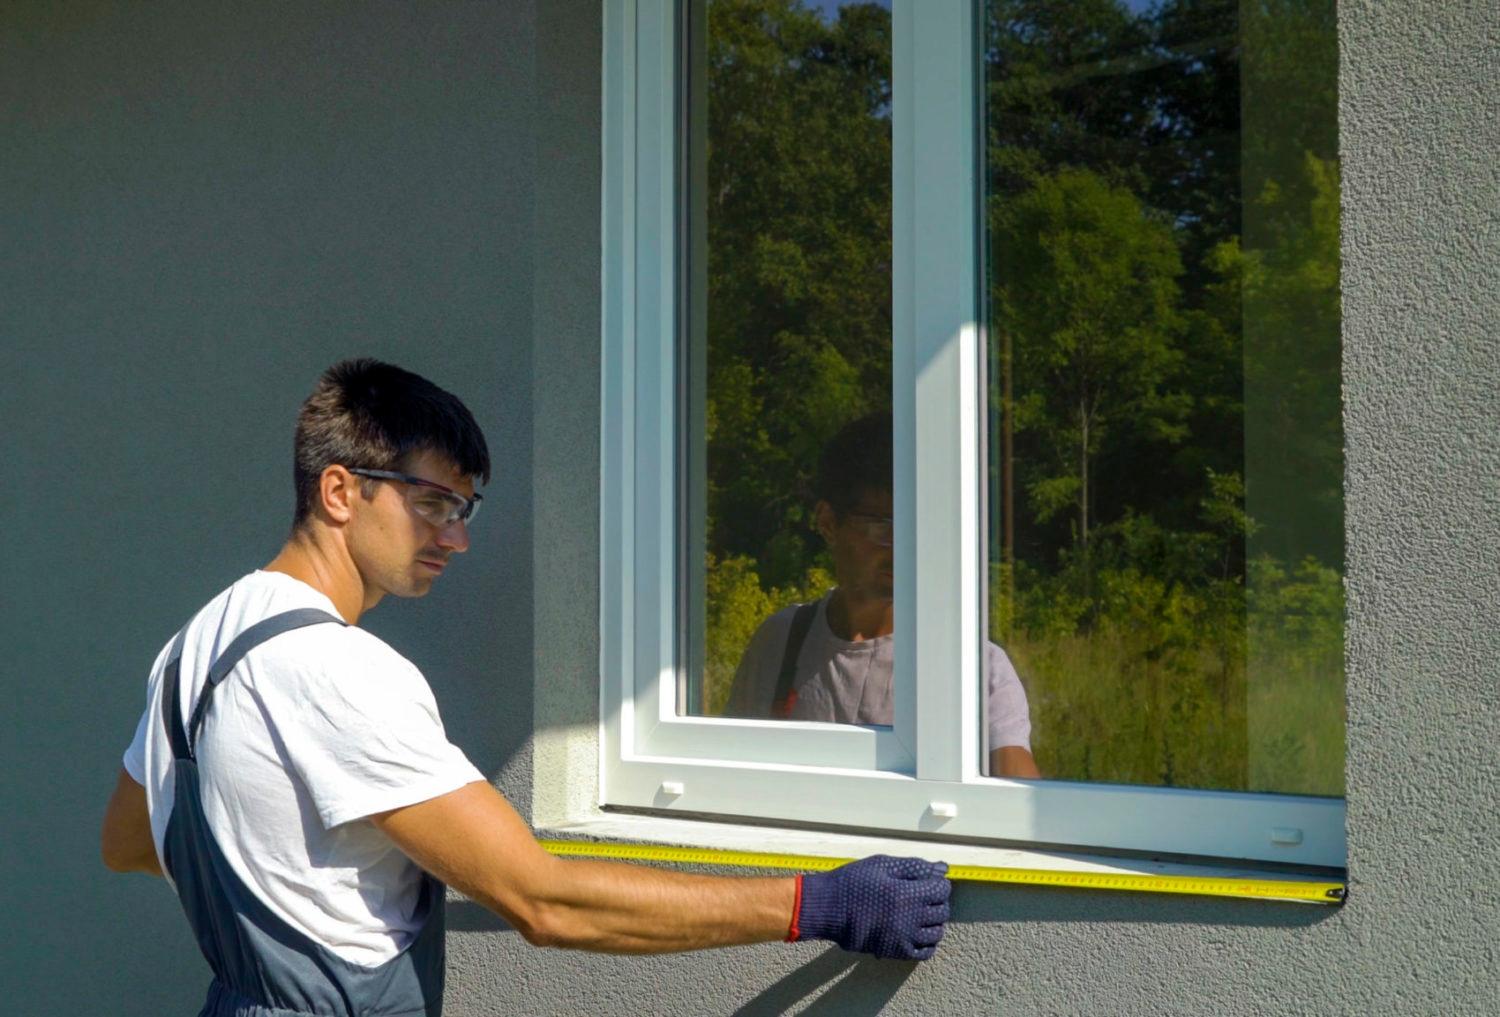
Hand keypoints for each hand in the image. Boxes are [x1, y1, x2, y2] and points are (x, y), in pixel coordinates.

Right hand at [792, 855, 950, 959]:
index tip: (927, 882)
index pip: (942, 890)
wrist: (828, 908)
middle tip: (921, 896)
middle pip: (942, 911)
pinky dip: (926, 943)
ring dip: (933, 922)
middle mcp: (910, 917)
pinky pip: (925, 952)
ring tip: (918, 914)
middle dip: (936, 902)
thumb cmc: (853, 882)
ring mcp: (904, 937)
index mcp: (907, 893)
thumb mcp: (882, 865)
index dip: (937, 883)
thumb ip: (915, 867)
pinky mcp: (896, 952)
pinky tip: (916, 932)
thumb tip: (942, 868)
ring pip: (937, 933)